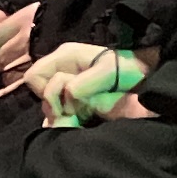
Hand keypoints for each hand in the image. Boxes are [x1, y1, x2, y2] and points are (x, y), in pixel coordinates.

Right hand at [15, 40, 151, 123]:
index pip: (34, 76)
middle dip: (54, 105)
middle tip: (76, 110)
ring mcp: (66, 84)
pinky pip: (58, 111)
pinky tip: (80, 120)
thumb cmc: (125, 69)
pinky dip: (65, 119)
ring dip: (62, 113)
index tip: (65, 100)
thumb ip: (86, 82)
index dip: (45, 91)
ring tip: (83, 114)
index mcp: (64, 57)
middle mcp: (61, 69)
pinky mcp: (73, 99)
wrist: (142, 77)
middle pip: (39, 93)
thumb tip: (68, 93)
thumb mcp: (108, 72)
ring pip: (48, 104)